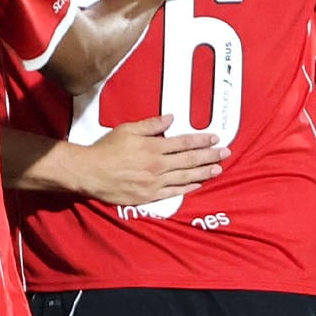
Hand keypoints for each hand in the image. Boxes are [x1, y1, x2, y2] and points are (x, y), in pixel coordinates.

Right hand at [77, 115, 227, 205]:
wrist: (89, 172)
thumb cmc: (105, 150)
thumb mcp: (127, 130)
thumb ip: (150, 125)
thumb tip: (170, 118)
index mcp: (154, 147)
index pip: (184, 142)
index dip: (202, 140)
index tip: (215, 138)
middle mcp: (158, 165)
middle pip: (190, 160)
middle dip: (210, 155)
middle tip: (225, 153)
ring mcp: (155, 183)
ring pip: (186, 177)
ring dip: (204, 172)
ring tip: (217, 169)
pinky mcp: (149, 196)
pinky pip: (173, 192)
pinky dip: (187, 188)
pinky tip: (197, 184)